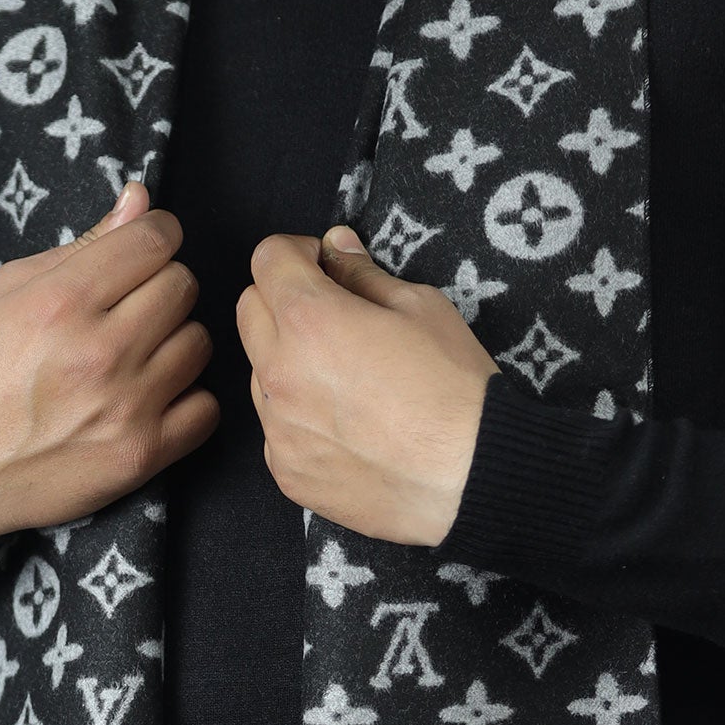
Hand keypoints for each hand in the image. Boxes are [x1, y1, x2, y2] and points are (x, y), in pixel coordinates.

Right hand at [0, 183, 217, 536]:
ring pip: (200, 343)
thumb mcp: (11, 291)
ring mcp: (125, 406)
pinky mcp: (142, 453)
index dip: (155, 236)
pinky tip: (152, 399)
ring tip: (137, 356)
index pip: (155, 240)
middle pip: (184, 286)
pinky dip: (186, 401)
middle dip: (162, 289)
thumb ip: (82, 245)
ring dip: (175, 344)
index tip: (143, 251)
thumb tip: (140, 199)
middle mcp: (99, 351)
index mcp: (62, 301)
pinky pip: (207, 407)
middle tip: (131, 310)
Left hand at [236, 225, 499, 546]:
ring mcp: (278, 429)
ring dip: (288, 363)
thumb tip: (337, 247)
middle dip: (283, 301)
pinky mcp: (288, 473)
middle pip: (250, 312)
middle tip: (331, 316)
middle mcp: (279, 374)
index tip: (322, 266)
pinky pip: (277, 430)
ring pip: (260, 374)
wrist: (474, 477)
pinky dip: (300, 419)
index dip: (297, 253)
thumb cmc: (455, 388)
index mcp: (309, 320)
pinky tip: (348, 428)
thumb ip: (364, 275)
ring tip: (344, 381)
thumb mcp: (421, 308)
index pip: (267, 260)